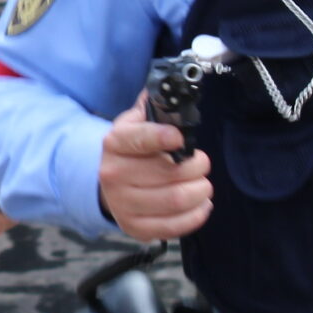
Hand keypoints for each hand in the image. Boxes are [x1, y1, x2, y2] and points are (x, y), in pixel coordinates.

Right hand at [99, 96, 212, 241]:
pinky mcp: (134, 227)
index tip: (180, 139)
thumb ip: (154, 106)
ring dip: (200, 191)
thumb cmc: (132, 151)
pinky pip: (174, 227)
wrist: (109, 183)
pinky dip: (196, 215)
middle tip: (202, 163)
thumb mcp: (135, 123)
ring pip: (175, 199)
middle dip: (197, 167)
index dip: (163, 138)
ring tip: (203, 184)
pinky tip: (201, 204)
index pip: (139, 139)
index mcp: (114, 143)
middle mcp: (113, 174)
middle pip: (169, 173)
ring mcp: (122, 203)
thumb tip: (172, 84)